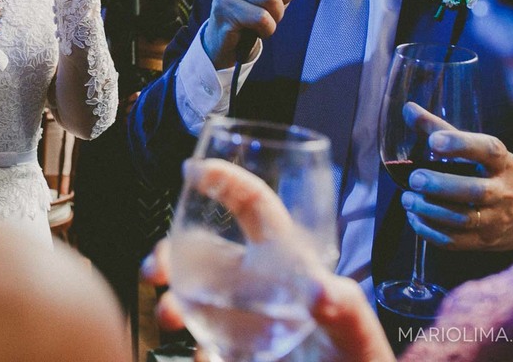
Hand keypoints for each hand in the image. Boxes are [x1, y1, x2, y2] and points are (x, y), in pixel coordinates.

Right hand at [142, 160, 393, 361]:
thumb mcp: (358, 336)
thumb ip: (345, 311)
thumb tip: (319, 290)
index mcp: (288, 264)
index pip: (256, 209)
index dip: (228, 182)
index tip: (194, 168)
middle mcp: (258, 288)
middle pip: (205, 252)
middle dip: (171, 253)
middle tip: (155, 270)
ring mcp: (243, 324)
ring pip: (192, 299)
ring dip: (172, 303)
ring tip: (169, 319)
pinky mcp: (234, 355)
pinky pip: (202, 348)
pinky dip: (197, 353)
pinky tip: (205, 360)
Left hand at [399, 103, 512, 251]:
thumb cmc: (494, 173)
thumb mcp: (478, 149)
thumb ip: (441, 129)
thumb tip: (408, 109)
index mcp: (502, 163)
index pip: (487, 150)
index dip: (460, 145)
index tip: (434, 141)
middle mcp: (503, 191)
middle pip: (475, 191)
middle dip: (441, 186)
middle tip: (415, 178)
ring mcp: (496, 220)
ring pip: (463, 219)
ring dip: (430, 210)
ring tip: (408, 199)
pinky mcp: (484, 241)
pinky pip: (455, 241)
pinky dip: (430, 231)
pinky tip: (415, 217)